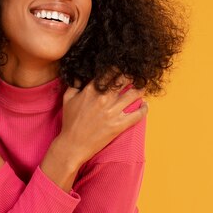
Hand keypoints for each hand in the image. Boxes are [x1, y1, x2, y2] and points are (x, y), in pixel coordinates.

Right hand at [41, 75, 147, 189]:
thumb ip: (74, 85)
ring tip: (142, 87)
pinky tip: (145, 105)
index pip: (110, 72)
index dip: (118, 67)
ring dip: (140, 89)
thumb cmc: (70, 122)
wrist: (73, 145)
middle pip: (124, 80)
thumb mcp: (67, 99)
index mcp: (92, 90)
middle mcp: (104, 99)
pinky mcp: (119, 125)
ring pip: (133, 94)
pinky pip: (138, 115)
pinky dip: (144, 109)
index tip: (123, 67)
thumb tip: (81, 76)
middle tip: (136, 75)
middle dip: (131, 76)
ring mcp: (113, 112)